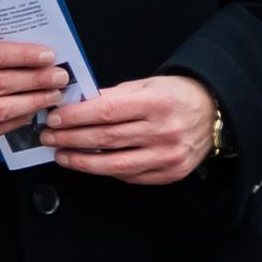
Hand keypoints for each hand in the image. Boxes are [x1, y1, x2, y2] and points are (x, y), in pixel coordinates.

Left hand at [37, 74, 218, 183]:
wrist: (213, 112)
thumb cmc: (174, 94)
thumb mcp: (146, 85)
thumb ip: (113, 96)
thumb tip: (75, 105)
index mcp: (157, 103)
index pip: (106, 112)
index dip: (76, 117)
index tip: (55, 118)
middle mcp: (164, 131)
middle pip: (106, 139)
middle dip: (71, 139)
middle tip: (48, 137)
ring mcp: (168, 156)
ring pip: (115, 165)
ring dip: (82, 161)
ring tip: (61, 155)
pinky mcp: (170, 174)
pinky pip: (130, 177)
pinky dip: (105, 171)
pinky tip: (88, 163)